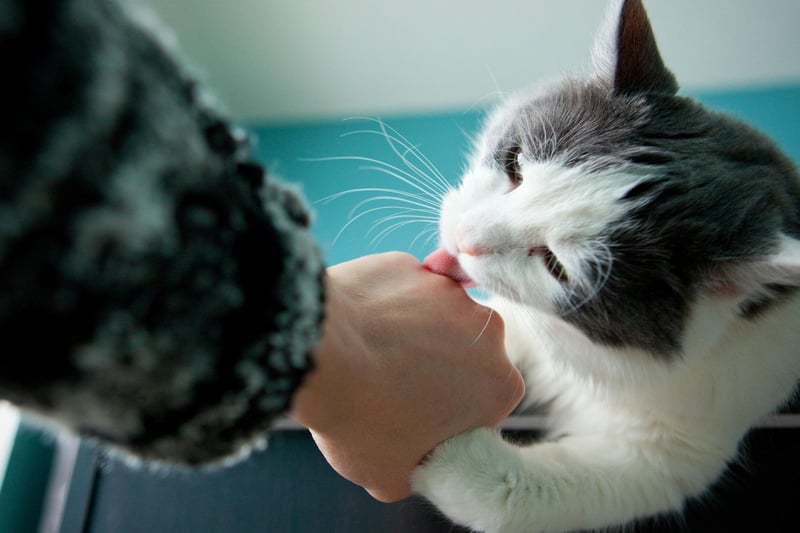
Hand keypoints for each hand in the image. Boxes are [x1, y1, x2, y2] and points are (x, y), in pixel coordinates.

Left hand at [289, 252, 523, 501]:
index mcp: (498, 387)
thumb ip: (421, 468)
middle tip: (389, 387)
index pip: (483, 405)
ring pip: (434, 317)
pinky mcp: (410, 265)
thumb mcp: (392, 477)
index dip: (449, 416)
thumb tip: (414, 459)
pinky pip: (401, 290)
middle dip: (438, 369)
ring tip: (366, 356)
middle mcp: (487, 331)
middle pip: (465, 356)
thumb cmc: (359, 418)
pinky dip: (383, 305)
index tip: (416, 420)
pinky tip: (354, 328)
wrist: (316, 353)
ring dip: (412, 333)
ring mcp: (447, 290)